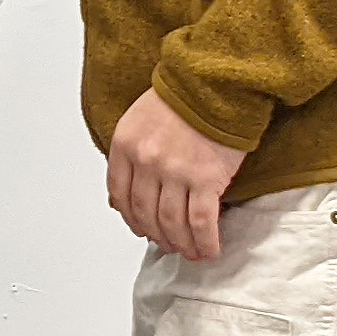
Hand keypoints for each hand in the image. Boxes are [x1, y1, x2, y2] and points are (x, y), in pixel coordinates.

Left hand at [108, 88, 245, 260]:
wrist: (217, 83)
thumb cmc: (183, 98)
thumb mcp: (139, 119)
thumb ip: (130, 155)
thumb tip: (123, 196)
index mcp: (125, 144)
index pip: (119, 194)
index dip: (130, 218)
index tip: (141, 229)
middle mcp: (146, 161)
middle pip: (144, 213)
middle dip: (156, 235)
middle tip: (167, 244)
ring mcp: (175, 171)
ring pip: (171, 222)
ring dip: (180, 243)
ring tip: (189, 252)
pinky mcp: (206, 179)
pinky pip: (200, 222)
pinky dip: (204, 241)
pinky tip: (208, 250)